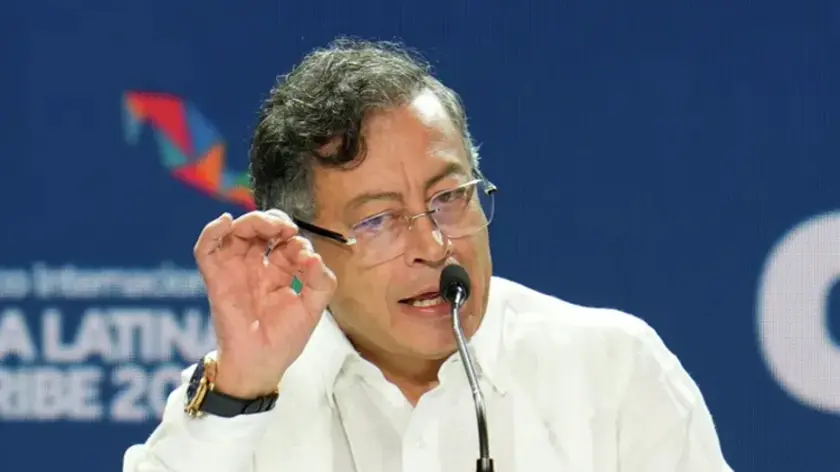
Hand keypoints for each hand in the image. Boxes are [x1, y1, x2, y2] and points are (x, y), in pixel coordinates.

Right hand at [193, 210, 336, 397]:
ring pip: (236, 231)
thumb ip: (321, 282)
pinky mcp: (216, 279)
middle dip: (274, 221)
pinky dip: (211, 231)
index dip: (296, 240)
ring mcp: (234, 270)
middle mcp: (255, 266)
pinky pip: (205, 250)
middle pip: (260, 229)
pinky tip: (225, 223)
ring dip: (252, 220)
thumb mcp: (313, 309)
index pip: (285, 241)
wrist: (260, 365)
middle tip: (285, 230)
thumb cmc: (284, 340)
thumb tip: (314, 256)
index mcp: (279, 271)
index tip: (305, 257)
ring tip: (267, 227)